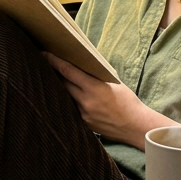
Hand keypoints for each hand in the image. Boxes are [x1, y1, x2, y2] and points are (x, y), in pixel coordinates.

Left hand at [43, 52, 176, 148]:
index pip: (68, 71)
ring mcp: (83, 114)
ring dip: (59, 87)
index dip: (54, 61)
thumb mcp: (113, 83)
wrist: (136, 126)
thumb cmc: (128, 102)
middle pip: (62, 83)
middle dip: (53, 73)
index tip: (44, 53)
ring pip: (64, 97)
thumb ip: (96, 76)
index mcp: (94, 88)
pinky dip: (67, 100)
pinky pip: (70, 108)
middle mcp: (86, 102)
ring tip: (52, 78)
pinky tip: (64, 96)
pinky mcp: (83, 123)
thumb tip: (82, 66)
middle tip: (44, 63)